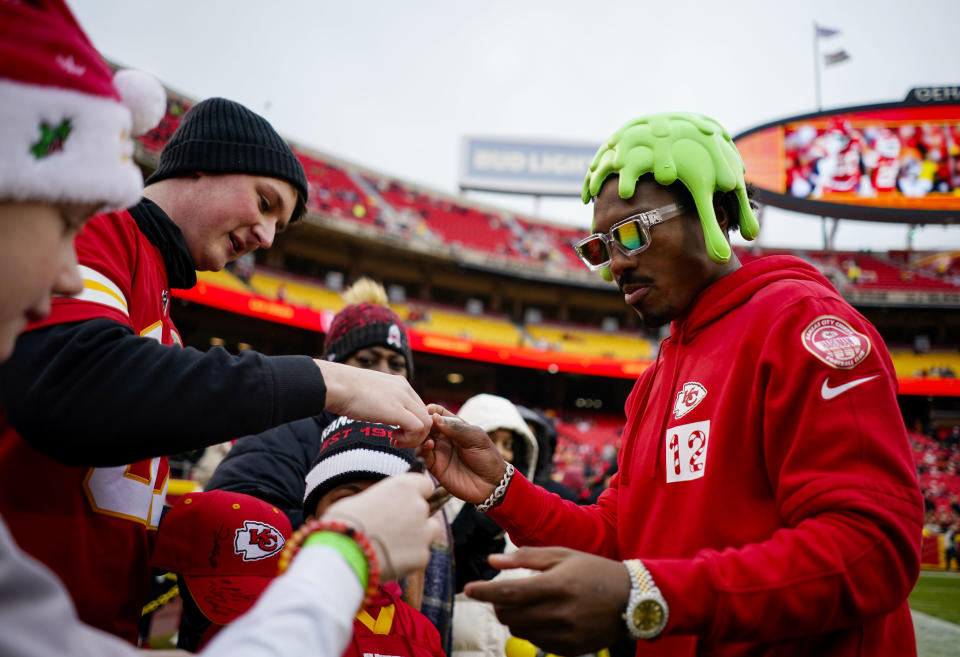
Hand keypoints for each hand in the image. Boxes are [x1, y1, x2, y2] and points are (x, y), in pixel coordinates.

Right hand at [315, 360, 429, 444]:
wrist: (336, 385)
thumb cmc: (344, 390)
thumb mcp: (369, 393)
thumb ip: (381, 400)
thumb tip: (377, 410)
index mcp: (400, 384)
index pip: (419, 408)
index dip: (412, 424)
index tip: (396, 432)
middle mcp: (405, 389)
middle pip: (426, 416)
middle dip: (415, 434)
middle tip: (396, 440)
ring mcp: (403, 399)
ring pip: (427, 423)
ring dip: (413, 438)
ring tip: (394, 441)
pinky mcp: (397, 411)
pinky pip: (418, 428)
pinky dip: (410, 440)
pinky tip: (392, 440)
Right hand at [322, 472, 441, 580]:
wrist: (342, 554)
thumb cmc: (344, 523)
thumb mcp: (361, 500)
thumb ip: (382, 500)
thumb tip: (382, 506)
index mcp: (404, 486)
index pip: (425, 484)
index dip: (416, 493)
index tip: (407, 501)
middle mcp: (418, 506)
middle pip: (424, 510)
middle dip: (412, 518)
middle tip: (391, 528)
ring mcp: (423, 531)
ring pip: (429, 532)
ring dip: (417, 536)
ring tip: (392, 545)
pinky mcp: (422, 555)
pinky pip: (420, 554)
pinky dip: (409, 558)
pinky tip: (389, 560)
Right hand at [415, 404, 505, 503]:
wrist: (491, 484)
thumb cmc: (487, 457)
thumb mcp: (475, 438)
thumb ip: (456, 428)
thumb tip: (435, 417)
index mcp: (455, 427)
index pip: (439, 414)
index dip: (432, 410)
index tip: (428, 409)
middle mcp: (444, 438)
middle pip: (427, 426)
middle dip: (422, 423)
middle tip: (421, 423)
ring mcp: (439, 451)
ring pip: (421, 440)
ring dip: (420, 436)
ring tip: (426, 436)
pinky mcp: (435, 466)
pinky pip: (423, 455)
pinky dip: (422, 449)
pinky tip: (429, 446)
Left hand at [464, 547, 630, 655]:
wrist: (632, 600)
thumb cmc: (593, 570)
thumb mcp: (562, 555)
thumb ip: (526, 558)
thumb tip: (492, 560)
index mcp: (557, 585)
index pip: (510, 592)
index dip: (485, 591)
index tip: (468, 588)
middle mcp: (560, 613)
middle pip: (510, 615)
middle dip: (498, 604)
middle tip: (502, 594)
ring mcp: (565, 634)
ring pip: (520, 630)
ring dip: (514, 617)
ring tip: (528, 603)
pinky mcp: (570, 649)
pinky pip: (537, 642)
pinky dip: (531, 629)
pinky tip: (544, 616)